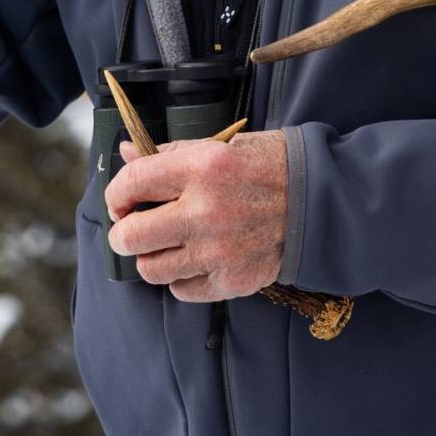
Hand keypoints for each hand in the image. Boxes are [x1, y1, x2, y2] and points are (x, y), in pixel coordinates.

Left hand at [103, 130, 288, 303]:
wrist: (319, 200)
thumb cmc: (267, 165)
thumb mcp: (219, 145)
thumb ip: (168, 154)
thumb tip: (126, 155)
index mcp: (200, 169)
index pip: (131, 184)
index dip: (116, 194)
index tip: (120, 201)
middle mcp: (205, 212)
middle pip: (131, 236)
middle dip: (122, 233)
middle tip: (130, 229)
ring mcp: (219, 251)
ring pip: (151, 270)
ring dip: (149, 257)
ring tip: (163, 245)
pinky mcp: (233, 280)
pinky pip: (182, 290)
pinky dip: (180, 278)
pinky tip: (192, 260)